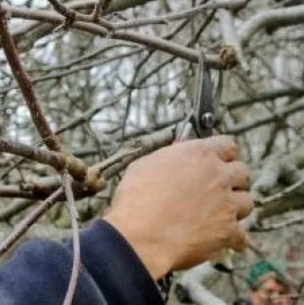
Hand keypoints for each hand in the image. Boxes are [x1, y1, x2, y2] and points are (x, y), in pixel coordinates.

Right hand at [104, 135, 252, 279]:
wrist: (141, 234)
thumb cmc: (136, 198)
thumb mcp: (146, 164)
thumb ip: (168, 157)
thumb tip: (175, 154)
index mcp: (199, 154)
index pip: (227, 145)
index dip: (223, 153)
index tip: (218, 160)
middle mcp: (218, 175)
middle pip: (243, 172)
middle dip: (233, 179)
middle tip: (220, 187)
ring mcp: (227, 204)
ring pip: (247, 202)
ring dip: (236, 206)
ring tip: (221, 212)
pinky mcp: (228, 232)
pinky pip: (243, 235)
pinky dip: (235, 237)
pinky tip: (225, 238)